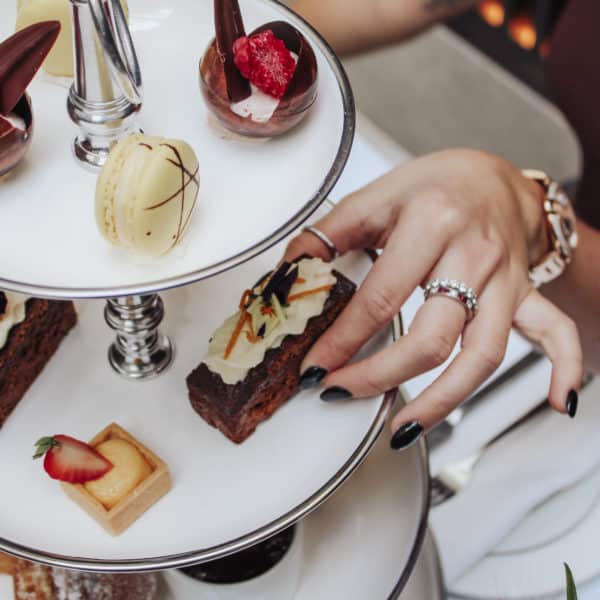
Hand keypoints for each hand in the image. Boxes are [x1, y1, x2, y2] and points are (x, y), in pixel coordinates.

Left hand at [283, 149, 583, 448]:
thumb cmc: (434, 185)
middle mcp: (474, 255)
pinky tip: (560, 403)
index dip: (343, 340)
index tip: (315, 367)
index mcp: (432, 223)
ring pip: (484, 353)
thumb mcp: (377, 194)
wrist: (494, 175)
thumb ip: (331, 233)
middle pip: (432, 337)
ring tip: (403, 430)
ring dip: (444, 400)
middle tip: (340, 392)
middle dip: (380, 376)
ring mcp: (505, 280)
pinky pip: (556, 332)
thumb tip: (288, 273)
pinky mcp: (526, 294)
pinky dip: (564, 368)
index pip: (381, 297)